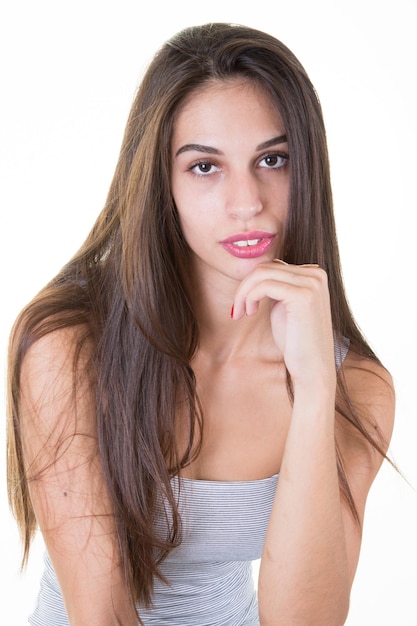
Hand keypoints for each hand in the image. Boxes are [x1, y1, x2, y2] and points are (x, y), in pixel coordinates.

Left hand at [231, 260, 335, 389]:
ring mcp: (311, 284)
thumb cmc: (296, 342)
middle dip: (245, 287)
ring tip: (241, 312)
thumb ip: (277, 287)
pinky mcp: (302, 295)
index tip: (244, 305)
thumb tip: (259, 272)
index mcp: (314, 274)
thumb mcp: (284, 307)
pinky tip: (249, 313)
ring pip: (262, 274)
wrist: (312, 368)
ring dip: (244, 292)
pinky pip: (264, 285)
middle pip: (266, 267)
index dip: (253, 283)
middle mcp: (316, 274)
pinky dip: (249, 297)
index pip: (273, 266)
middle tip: (237, 309)